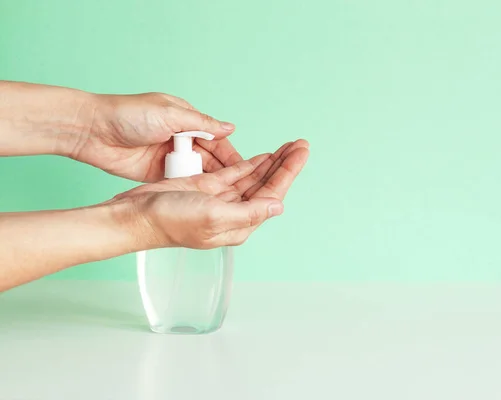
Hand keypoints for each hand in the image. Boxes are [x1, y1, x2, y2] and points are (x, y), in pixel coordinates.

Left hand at [71, 92, 243, 181]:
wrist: (92, 131)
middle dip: (223, 171)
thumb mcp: (170, 114)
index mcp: (185, 120)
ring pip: (194, 171)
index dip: (230, 154)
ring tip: (223, 196)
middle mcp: (179, 138)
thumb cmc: (128, 115)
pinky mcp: (155, 173)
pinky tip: (200, 198)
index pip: (215, 138)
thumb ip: (201, 122)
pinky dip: (188, 188)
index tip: (246, 169)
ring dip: (207, 181)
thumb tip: (229, 127)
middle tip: (239, 188)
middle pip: (208, 157)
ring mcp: (167, 156)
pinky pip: (178, 181)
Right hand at [115, 141, 308, 247]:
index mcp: (240, 223)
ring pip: (254, 178)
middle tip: (301, 144)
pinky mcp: (207, 187)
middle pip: (267, 185)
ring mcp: (221, 199)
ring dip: (271, 162)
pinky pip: (235, 174)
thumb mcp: (215, 216)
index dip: (289, 172)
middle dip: (285, 164)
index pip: (272, 195)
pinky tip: (264, 156)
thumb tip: (278, 206)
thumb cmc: (172, 221)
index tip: (301, 152)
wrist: (137, 216)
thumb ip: (249, 211)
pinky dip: (250, 164)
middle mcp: (234, 212)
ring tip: (288, 146)